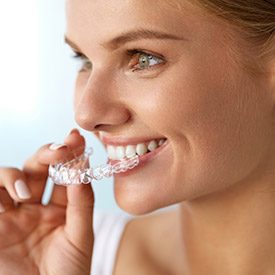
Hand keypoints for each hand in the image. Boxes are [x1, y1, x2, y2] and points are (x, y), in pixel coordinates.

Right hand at [0, 130, 93, 274]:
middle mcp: (34, 207)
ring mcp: (11, 215)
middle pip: (36, 169)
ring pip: (7, 178)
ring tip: (25, 194)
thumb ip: (82, 202)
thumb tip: (82, 167)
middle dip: (46, 154)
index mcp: (59, 208)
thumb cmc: (68, 273)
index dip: (69, 155)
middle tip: (59, 150)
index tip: (75, 138)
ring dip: (14, 177)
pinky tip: (5, 203)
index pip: (63, 174)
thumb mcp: (80, 236)